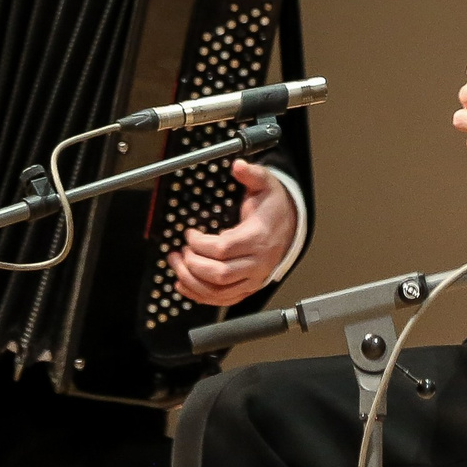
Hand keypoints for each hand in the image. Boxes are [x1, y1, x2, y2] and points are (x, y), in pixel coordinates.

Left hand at [167, 160, 297, 306]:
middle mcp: (257, 262)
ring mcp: (253, 278)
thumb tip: (238, 166)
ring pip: (219, 291)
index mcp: (258, 238)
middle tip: (180, 251)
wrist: (289, 226)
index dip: (200, 243)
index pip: (224, 249)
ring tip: (177, 265)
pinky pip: (223, 299)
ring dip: (192, 281)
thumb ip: (252, 174)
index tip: (189, 234)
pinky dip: (201, 296)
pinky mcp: (248, 287)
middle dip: (193, 264)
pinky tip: (185, 284)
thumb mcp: (265, 185)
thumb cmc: (273, 208)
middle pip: (219, 273)